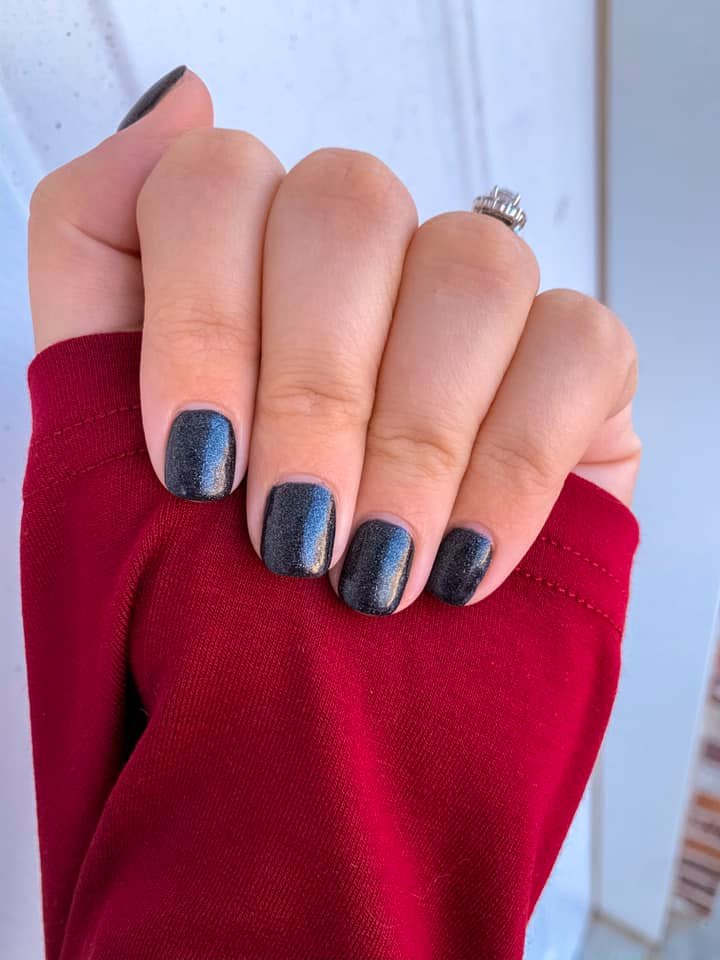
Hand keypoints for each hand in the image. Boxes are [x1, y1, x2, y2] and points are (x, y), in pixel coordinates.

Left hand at [28, 66, 639, 615]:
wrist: (321, 709)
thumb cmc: (211, 574)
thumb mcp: (108, 423)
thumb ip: (98, 251)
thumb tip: (181, 102)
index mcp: (246, 249)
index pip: (216, 183)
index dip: (202, 318)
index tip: (195, 466)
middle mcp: (365, 252)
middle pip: (350, 208)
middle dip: (314, 392)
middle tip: (291, 533)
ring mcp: (474, 298)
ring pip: (471, 266)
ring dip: (412, 437)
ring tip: (373, 571)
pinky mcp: (574, 362)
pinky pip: (577, 346)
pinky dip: (510, 468)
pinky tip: (462, 562)